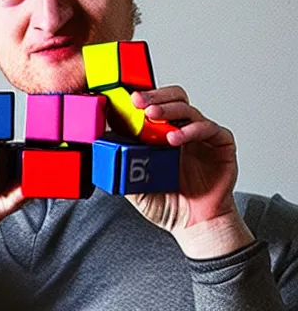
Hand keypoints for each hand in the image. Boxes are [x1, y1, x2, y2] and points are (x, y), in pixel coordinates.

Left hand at [127, 86, 253, 257]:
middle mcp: (182, 129)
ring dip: (168, 108)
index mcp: (161, 134)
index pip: (152, 106)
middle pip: (172, 98)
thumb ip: (121, 167)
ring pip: (187, 109)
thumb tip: (100, 149)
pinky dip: (191, 129)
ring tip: (153, 114)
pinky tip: (175, 138)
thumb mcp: (135, 186)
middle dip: (154, 95)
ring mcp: (201, 136)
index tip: (124, 99)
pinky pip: (209, 128)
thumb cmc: (169, 205)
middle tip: (138, 100)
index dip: (140, 100)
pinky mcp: (221, 144)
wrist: (197, 227)